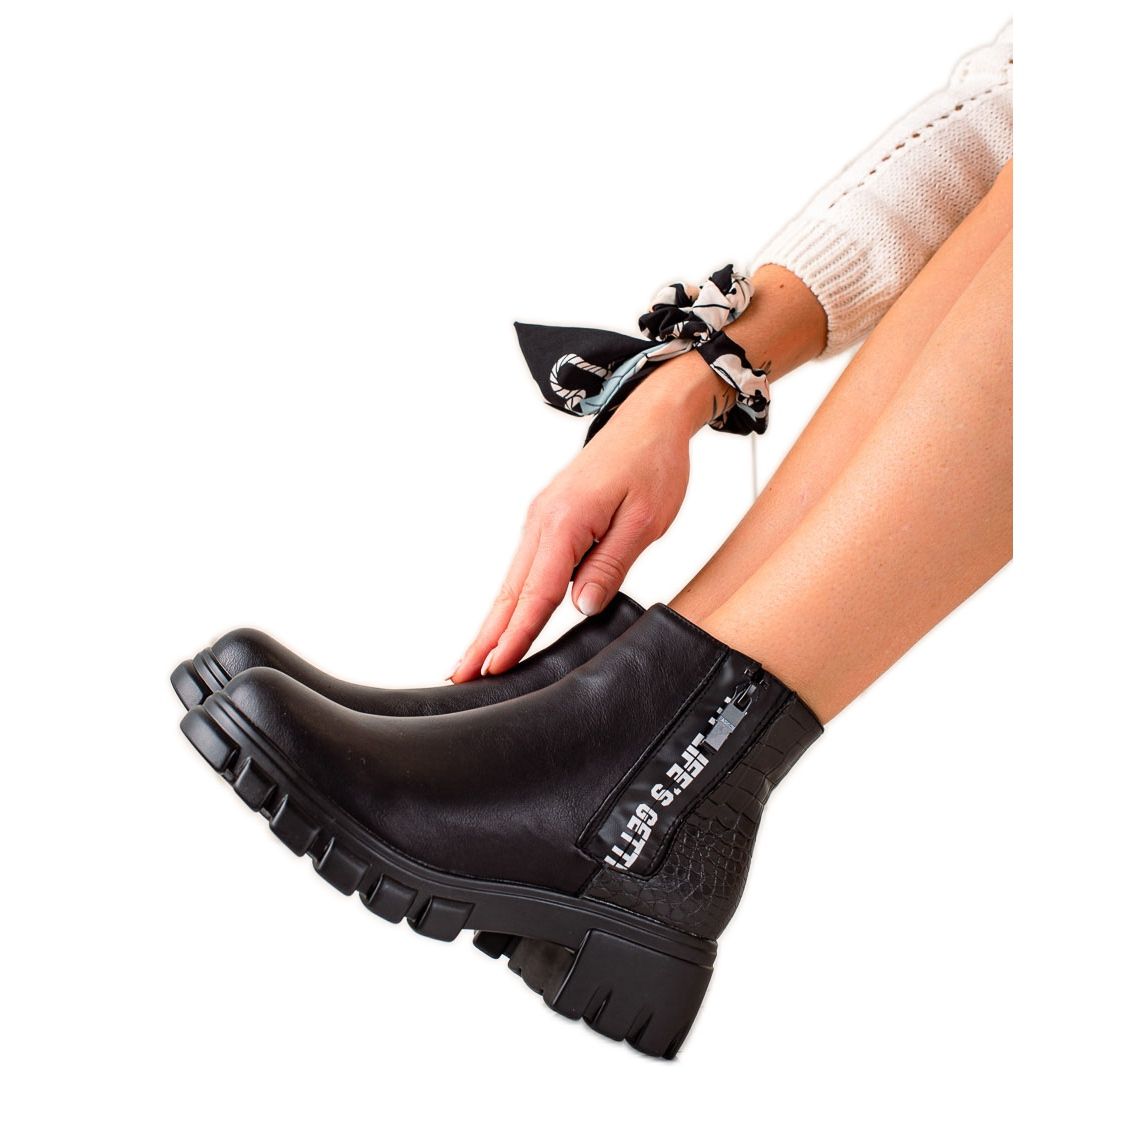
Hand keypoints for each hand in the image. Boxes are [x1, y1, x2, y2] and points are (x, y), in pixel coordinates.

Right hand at [451, 354, 729, 680]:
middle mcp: (542, 521)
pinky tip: (503, 621)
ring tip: (473, 661)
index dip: (516, 635)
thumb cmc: (653, 465)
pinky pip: (524, 568)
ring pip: (512, 582)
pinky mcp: (547, 520)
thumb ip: (610, 564)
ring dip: (492, 622)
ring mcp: (540, 520)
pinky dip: (510, 599)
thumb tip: (581, 607)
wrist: (649, 419)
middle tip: (461, 676)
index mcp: (566, 521)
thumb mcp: (645, 520)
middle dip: (485, 638)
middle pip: (510, 592)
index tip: (495, 670)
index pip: (538, 593)